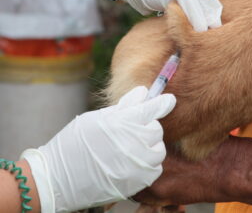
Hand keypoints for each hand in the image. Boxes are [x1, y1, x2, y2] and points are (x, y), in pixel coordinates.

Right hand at [21, 86, 175, 212]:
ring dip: (150, 145)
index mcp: (121, 123)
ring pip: (159, 149)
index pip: (151, 108)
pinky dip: (149, 163)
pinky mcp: (137, 182)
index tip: (169, 99)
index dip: (163, 102)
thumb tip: (144, 92)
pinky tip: (134, 161)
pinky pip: (156, 168)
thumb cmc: (75, 142)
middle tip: (133, 129)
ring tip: (133, 146)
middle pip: (156, 128)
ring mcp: (136, 165)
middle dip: (148, 125)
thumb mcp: (97, 118)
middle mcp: (133, 143)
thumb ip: (124, 106)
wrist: (59, 178)